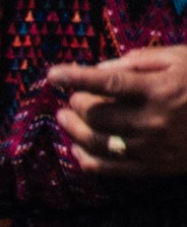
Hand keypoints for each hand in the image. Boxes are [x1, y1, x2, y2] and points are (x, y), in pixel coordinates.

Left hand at [48, 47, 186, 176]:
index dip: (75, 78)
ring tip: (65, 118)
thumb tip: (102, 68)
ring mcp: (151, 147)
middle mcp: (152, 120)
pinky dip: (87, 159)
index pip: (107, 83)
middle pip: (96, 114)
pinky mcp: (153, 167)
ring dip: (73, 130)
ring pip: (96, 141)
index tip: (52, 74)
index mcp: (160, 90)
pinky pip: (109, 168)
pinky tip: (77, 149)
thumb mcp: (184, 58)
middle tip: (70, 97)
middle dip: (76, 103)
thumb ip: (142, 60)